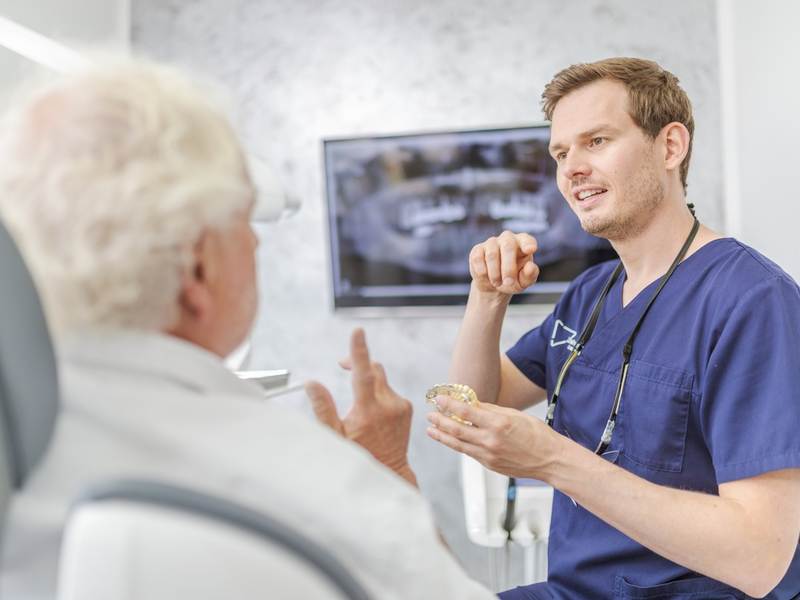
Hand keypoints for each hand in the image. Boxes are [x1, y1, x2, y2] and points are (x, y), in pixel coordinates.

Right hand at [305, 328, 416, 485]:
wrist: (389, 471)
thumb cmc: (359, 455)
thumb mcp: (335, 436)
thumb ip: (323, 408)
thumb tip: (312, 384)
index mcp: (368, 412)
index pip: (363, 374)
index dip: (358, 351)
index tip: (358, 332)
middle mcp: (388, 406)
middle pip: (373, 369)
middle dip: (358, 363)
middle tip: (342, 365)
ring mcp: (400, 406)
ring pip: (381, 379)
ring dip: (368, 381)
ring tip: (358, 403)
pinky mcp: (407, 408)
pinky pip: (389, 390)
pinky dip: (378, 392)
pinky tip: (372, 411)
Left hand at [425, 393, 557, 479]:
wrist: (550, 459)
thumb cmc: (537, 434)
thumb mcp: (514, 414)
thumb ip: (490, 410)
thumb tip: (471, 404)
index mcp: (498, 424)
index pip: (466, 412)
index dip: (449, 405)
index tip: (439, 399)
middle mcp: (491, 441)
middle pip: (457, 430)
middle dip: (440, 421)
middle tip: (430, 414)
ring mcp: (489, 455)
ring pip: (459, 445)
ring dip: (443, 436)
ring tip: (431, 429)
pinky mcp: (490, 465)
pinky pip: (470, 453)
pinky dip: (458, 445)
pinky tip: (451, 439)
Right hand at [469, 231, 538, 295]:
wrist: (493, 286)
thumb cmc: (512, 280)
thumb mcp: (523, 281)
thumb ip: (530, 275)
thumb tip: (530, 267)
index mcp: (522, 244)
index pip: (527, 240)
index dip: (528, 243)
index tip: (530, 249)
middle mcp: (507, 239)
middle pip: (508, 246)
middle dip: (508, 267)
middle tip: (508, 282)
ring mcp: (491, 242)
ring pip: (492, 254)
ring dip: (495, 274)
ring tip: (497, 283)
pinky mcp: (477, 250)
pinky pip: (478, 259)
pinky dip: (483, 272)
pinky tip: (486, 276)